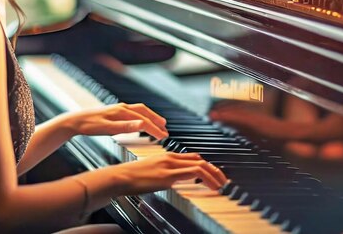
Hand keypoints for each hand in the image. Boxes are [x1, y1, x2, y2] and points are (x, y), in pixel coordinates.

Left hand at [59, 103, 168, 138]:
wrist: (74, 121)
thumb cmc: (88, 125)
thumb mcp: (106, 128)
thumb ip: (125, 127)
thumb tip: (141, 125)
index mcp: (121, 111)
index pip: (143, 120)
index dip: (155, 129)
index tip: (163, 136)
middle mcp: (121, 108)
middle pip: (144, 112)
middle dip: (156, 121)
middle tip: (166, 130)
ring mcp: (118, 109)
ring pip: (139, 111)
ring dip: (150, 117)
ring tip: (159, 124)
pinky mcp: (115, 112)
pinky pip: (133, 112)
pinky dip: (142, 116)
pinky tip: (141, 122)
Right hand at [110, 152, 228, 193]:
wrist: (119, 177)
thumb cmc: (130, 178)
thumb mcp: (150, 173)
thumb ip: (162, 174)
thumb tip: (171, 182)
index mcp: (165, 157)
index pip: (191, 157)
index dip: (205, 165)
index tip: (213, 174)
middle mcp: (170, 158)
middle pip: (199, 159)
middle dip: (214, 169)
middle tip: (223, 179)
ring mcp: (169, 166)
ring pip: (200, 165)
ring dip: (214, 175)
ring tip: (221, 184)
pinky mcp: (168, 175)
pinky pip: (194, 173)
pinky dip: (207, 178)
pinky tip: (211, 186)